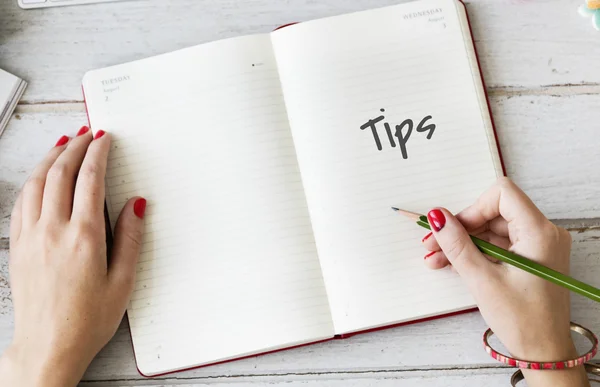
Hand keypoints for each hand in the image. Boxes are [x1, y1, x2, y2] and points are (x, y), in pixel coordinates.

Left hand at [0, 127, 145, 386]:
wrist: (47, 346)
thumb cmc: (87, 320)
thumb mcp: (123, 281)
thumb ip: (131, 238)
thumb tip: (135, 204)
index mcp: (84, 237)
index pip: (89, 179)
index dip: (98, 153)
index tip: (104, 138)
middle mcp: (53, 231)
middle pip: (60, 173)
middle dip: (75, 147)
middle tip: (86, 133)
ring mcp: (31, 237)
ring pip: (36, 182)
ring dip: (51, 158)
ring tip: (63, 143)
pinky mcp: (19, 246)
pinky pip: (22, 201)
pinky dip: (32, 180)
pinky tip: (39, 176)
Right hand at [422, 177, 588, 386]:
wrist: (544, 352)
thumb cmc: (523, 321)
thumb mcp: (482, 280)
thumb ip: (457, 244)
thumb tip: (438, 217)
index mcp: (539, 233)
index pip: (502, 195)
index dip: (473, 208)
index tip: (452, 228)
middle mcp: (543, 233)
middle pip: (494, 213)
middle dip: (461, 228)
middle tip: (433, 244)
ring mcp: (538, 246)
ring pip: (492, 230)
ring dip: (464, 242)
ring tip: (437, 259)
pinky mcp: (531, 258)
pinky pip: (499, 244)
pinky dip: (476, 252)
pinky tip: (453, 263)